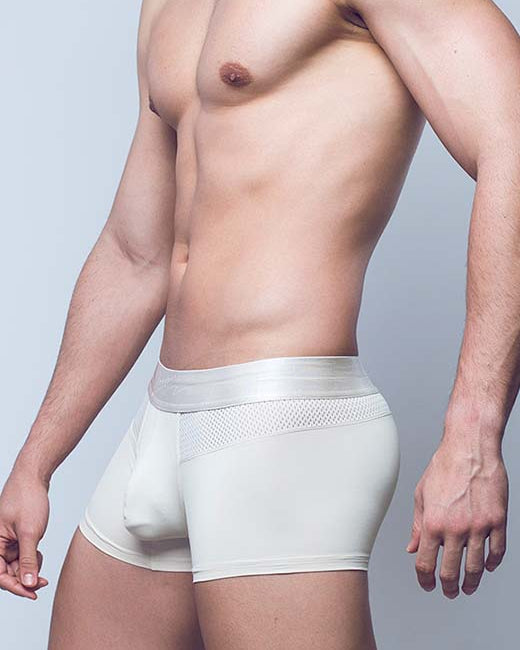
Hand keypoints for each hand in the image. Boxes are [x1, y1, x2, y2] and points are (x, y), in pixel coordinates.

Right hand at [0, 469, 49, 598]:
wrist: (33, 477)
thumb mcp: (30, 532)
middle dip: (24, 578)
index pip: (0, 575)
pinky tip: (39, 552)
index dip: (15, 587)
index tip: (32, 593)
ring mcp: (6, 541)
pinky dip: (31, 557)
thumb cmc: (27, 499)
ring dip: (29, 568)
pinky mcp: (16, 537)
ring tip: (40, 559)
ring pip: (16, 566)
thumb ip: (28, 559)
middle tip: (42, 582)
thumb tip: (29, 583)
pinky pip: (21, 555)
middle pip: (7, 573)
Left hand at [406, 439, 507, 597]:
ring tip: (468, 587)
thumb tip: (413, 548)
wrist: (470, 448)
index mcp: (433, 522)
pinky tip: (487, 567)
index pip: (426, 562)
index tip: (427, 584)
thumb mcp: (422, 495)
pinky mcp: (497, 521)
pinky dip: (492, 563)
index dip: (425, 579)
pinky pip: (497, 551)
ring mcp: (478, 526)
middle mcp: (455, 528)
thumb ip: (418, 525)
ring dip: (471, 582)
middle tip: (449, 592)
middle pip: (450, 571)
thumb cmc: (444, 467)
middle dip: (448, 586)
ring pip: (476, 567)